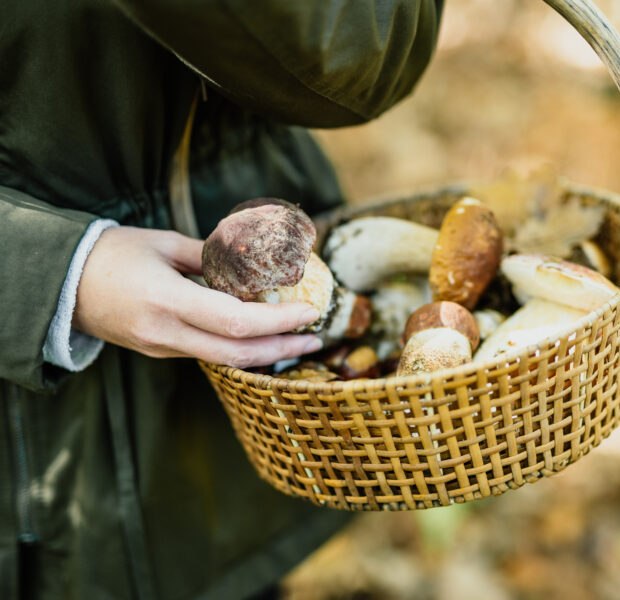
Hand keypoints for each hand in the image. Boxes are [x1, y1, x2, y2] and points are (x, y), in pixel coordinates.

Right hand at [73, 226, 322, 367]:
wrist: (64, 286)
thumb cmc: (113, 255)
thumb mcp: (164, 244)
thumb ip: (210, 255)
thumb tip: (251, 260)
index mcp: (168, 302)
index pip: (236, 322)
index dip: (278, 321)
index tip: (308, 311)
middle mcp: (167, 334)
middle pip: (238, 354)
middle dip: (284, 348)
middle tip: (316, 337)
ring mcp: (164, 348)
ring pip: (226, 359)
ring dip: (267, 352)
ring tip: (299, 339)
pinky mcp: (162, 352)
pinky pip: (210, 354)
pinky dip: (242, 347)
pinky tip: (263, 336)